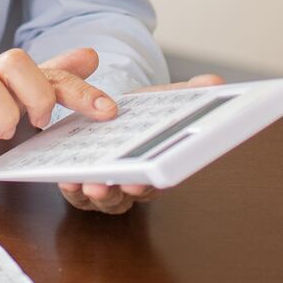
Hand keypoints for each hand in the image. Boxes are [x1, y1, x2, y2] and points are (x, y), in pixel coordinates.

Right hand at [0, 48, 115, 177]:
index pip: (51, 73)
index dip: (81, 89)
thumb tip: (91, 55)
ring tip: (8, 135)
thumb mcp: (20, 97)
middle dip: (36, 91)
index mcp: (12, 80)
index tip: (107, 111)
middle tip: (41, 122)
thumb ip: (53, 78)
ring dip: (1, 110)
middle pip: (13, 60)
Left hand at [59, 74, 225, 214]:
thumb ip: (184, 93)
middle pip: (131, 196)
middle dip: (126, 191)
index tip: (146, 177)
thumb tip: (215, 81)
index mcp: (152, 165)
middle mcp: (129, 183)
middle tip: (124, 183)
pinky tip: (67, 179)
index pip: (157, 180)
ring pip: (104, 201)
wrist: (98, 114)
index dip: (153, 181)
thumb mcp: (158, 100)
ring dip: (99, 194)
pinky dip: (72, 190)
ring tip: (91, 184)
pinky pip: (76, 197)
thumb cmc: (132, 113)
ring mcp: (104, 189)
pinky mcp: (79, 189)